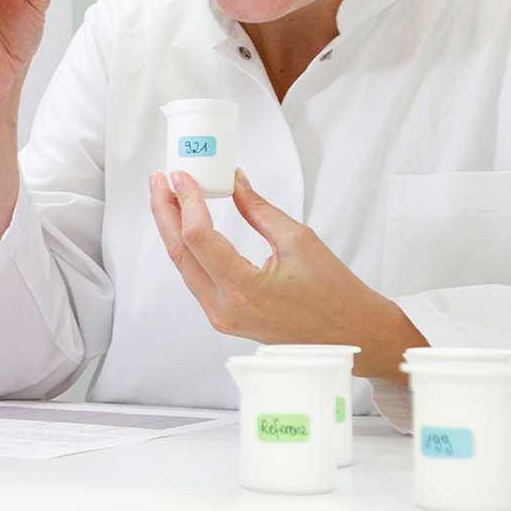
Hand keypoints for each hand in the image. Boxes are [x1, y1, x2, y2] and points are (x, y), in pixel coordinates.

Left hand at [147, 168, 428, 380]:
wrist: (351, 336)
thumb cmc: (335, 292)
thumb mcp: (299, 240)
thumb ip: (258, 209)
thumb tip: (233, 181)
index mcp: (244, 289)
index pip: (199, 237)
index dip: (186, 201)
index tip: (182, 174)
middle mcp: (225, 308)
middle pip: (180, 253)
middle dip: (165, 212)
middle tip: (160, 179)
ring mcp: (222, 317)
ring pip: (184, 267)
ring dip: (173, 229)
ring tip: (169, 196)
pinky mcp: (226, 318)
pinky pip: (197, 279)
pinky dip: (189, 249)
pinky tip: (187, 225)